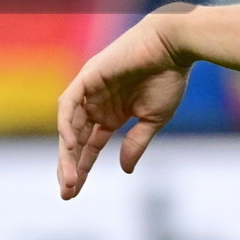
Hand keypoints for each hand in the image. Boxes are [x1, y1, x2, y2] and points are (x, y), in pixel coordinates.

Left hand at [56, 16, 190, 198]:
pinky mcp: (87, 77)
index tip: (74, 192)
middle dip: (70, 166)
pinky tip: (70, 146)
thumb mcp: (153, 119)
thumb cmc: (168, 77)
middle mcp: (97, 104)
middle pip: (76, 141)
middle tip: (67, 193)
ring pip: (69, 127)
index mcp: (112, 114)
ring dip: (67, 153)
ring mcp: (90, 91)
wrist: (173, 46)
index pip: (90, 146)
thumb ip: (136, 143)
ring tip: (69, 178)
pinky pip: (69, 104)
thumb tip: (125, 169)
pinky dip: (67, 124)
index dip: (82, 168)